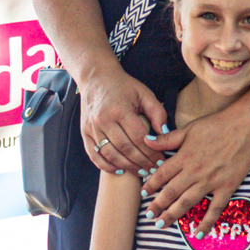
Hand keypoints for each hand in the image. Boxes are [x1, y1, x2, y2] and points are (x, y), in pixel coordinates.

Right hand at [77, 58, 175, 175]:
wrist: (96, 77)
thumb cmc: (123, 85)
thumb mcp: (144, 93)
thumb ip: (157, 112)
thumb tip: (165, 133)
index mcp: (120, 109)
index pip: (139, 137)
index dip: (151, 152)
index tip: (161, 160)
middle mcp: (104, 120)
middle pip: (125, 148)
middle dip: (142, 162)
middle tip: (154, 170)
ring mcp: (92, 127)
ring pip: (110, 154)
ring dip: (127, 167)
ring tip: (141, 172)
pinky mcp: (84, 132)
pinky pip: (94, 155)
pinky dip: (107, 165)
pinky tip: (120, 170)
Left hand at [142, 100, 249, 226]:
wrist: (246, 125)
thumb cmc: (218, 124)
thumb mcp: (189, 128)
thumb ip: (167, 139)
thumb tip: (145, 140)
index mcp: (184, 156)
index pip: (161, 175)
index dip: (150, 185)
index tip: (143, 194)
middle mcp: (194, 172)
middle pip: (170, 192)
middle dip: (157, 206)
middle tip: (149, 216)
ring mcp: (211, 181)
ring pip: (187, 203)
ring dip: (172, 215)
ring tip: (161, 225)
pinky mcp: (227, 188)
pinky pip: (214, 209)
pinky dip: (206, 223)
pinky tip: (197, 234)